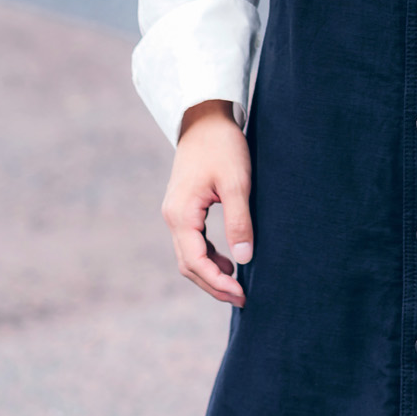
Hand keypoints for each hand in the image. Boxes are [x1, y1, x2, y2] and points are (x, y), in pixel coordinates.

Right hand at [161, 99, 252, 306]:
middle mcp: (172, 217)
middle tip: (242, 298)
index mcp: (181, 214)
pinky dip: (208, 257)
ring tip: (237, 284)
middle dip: (214, 285)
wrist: (205, 117)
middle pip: (189, 265)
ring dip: (210, 273)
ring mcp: (175, 213)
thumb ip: (239, 222)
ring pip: (189, 256)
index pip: (196, 262)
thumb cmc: (223, 146)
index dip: (218, 284)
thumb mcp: (237, 182)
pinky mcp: (183, 208)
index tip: (242, 294)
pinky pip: (192, 242)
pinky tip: (228, 261)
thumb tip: (244, 261)